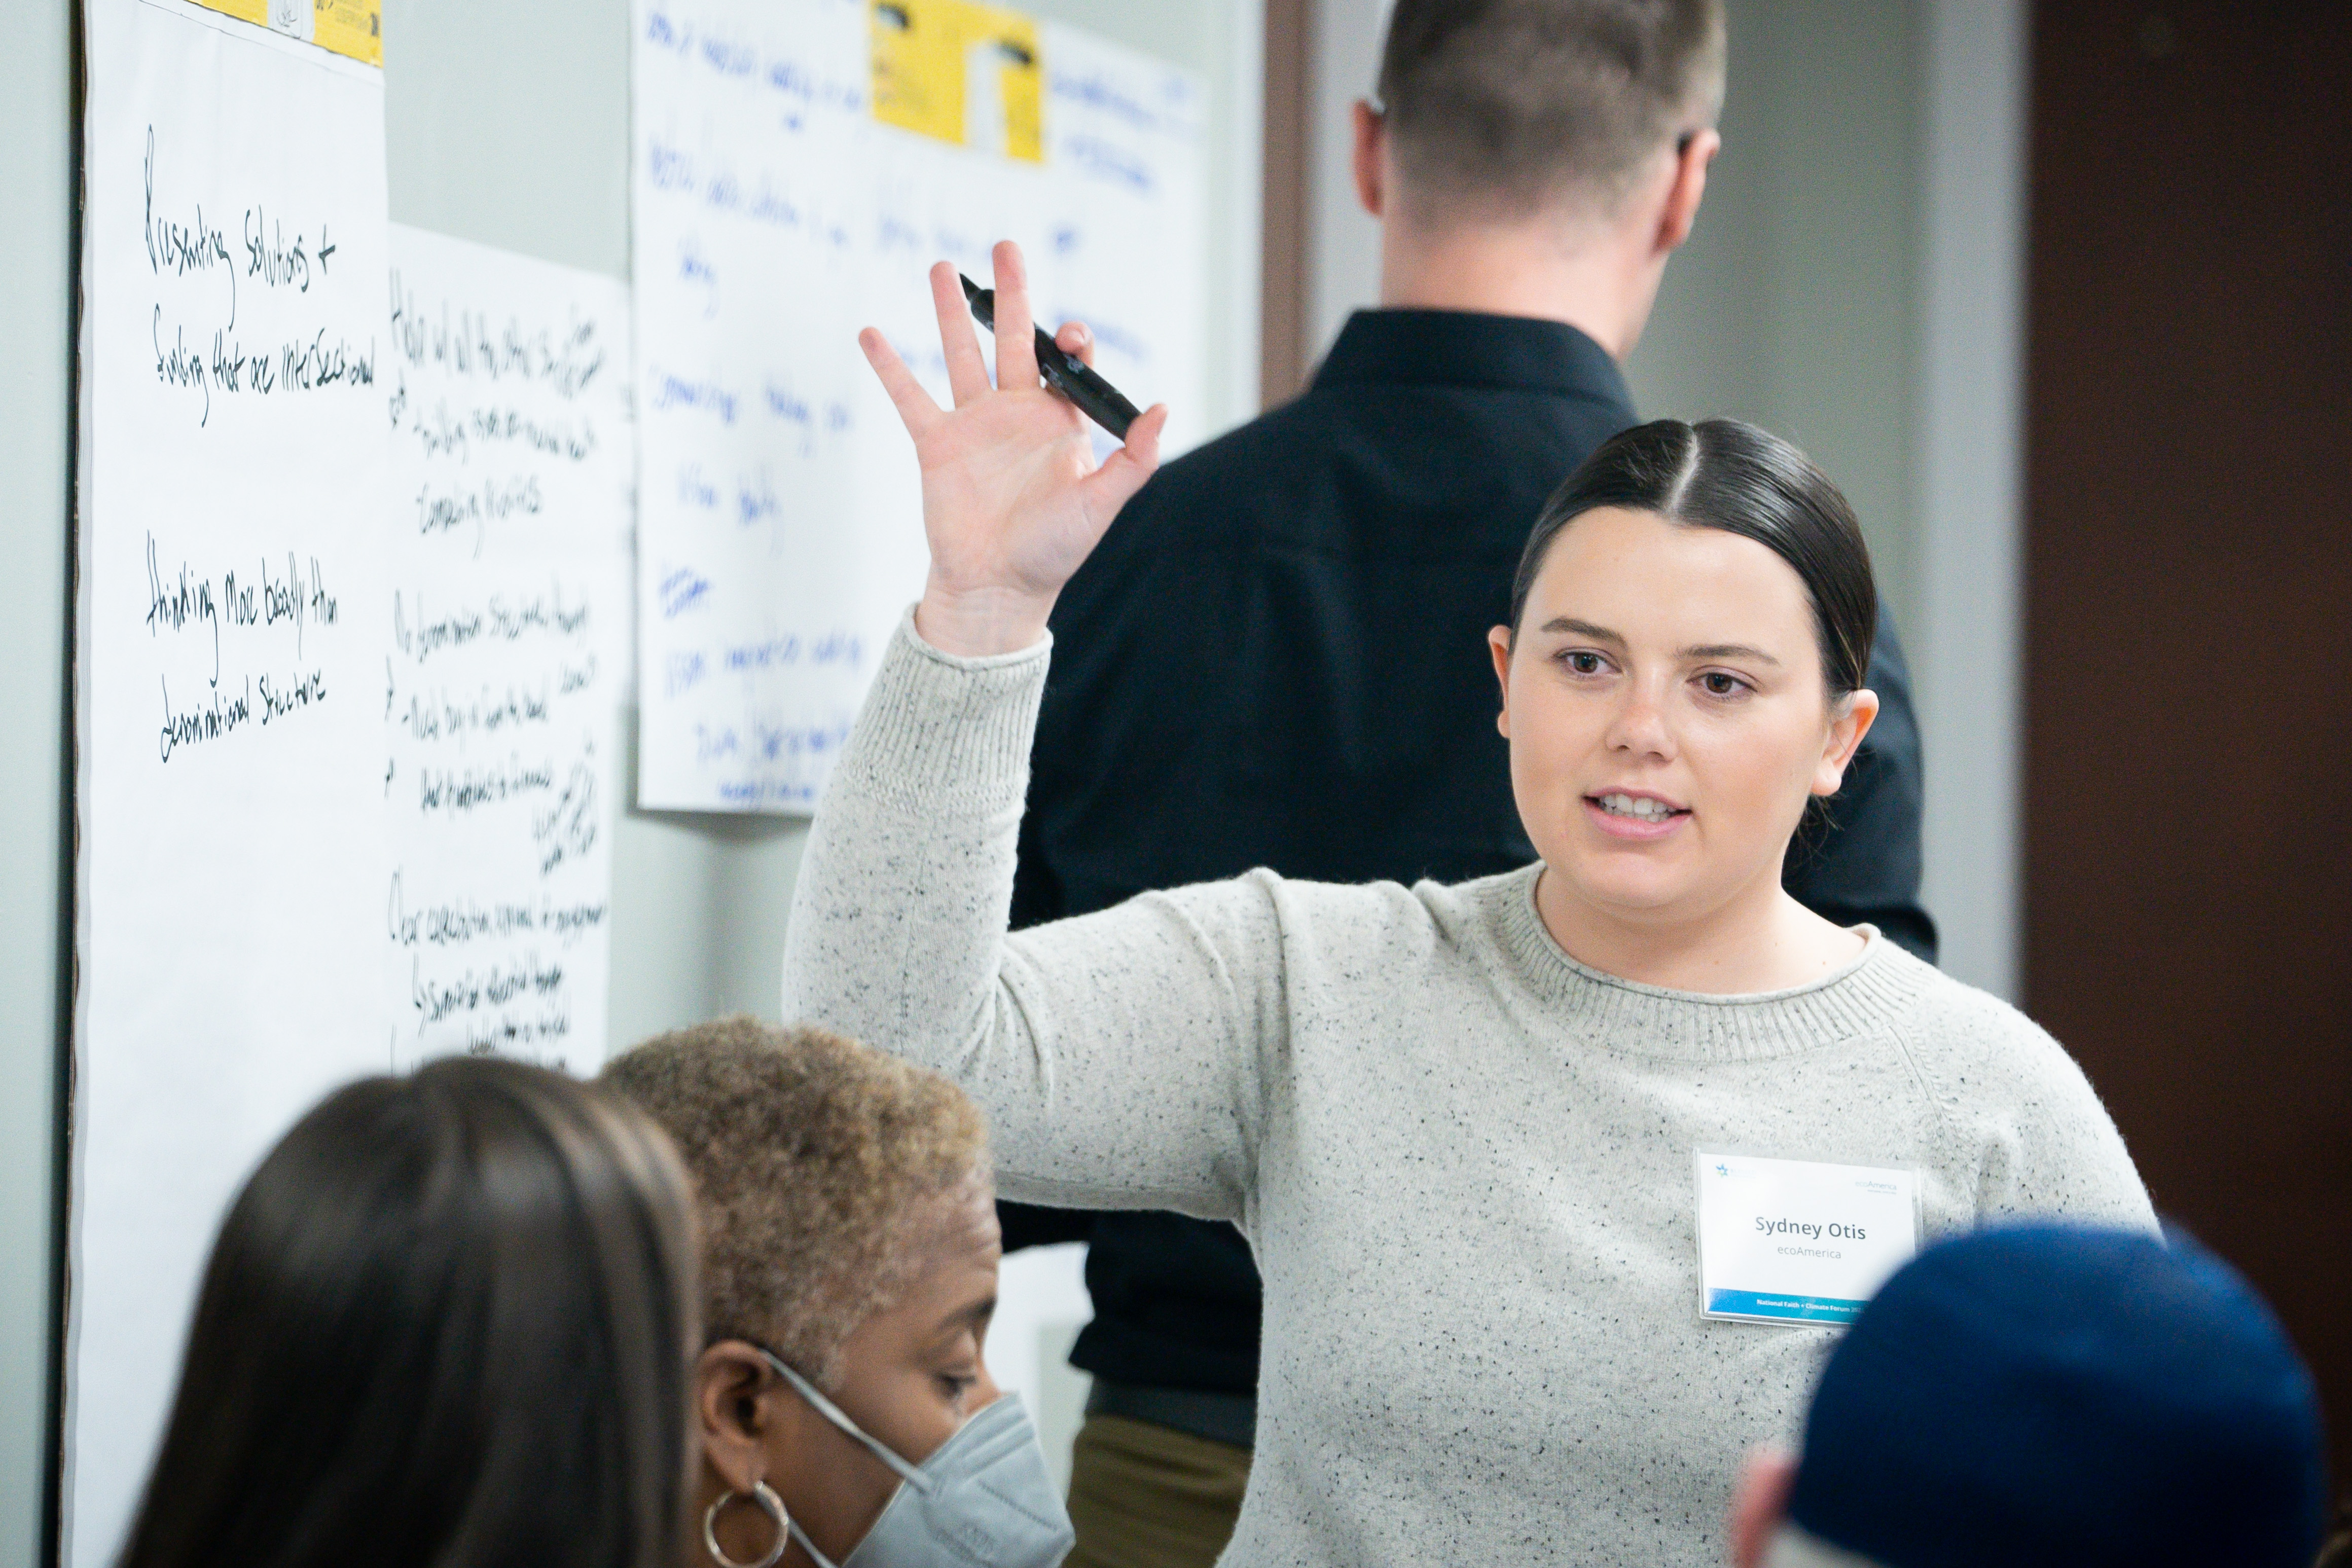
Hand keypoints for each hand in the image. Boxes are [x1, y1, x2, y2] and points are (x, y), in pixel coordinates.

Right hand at [860, 241, 1168, 655]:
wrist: (998, 586)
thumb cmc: (1054, 549)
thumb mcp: (1102, 503)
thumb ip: (1133, 458)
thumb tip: (1165, 408)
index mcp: (1059, 421)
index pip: (1067, 363)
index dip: (1071, 341)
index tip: (1070, 336)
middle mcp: (1016, 412)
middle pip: (1012, 339)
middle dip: (1011, 293)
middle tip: (1007, 246)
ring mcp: (974, 424)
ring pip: (960, 354)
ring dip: (949, 311)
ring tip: (943, 266)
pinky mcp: (936, 443)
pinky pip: (909, 397)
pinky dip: (888, 366)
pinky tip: (869, 333)